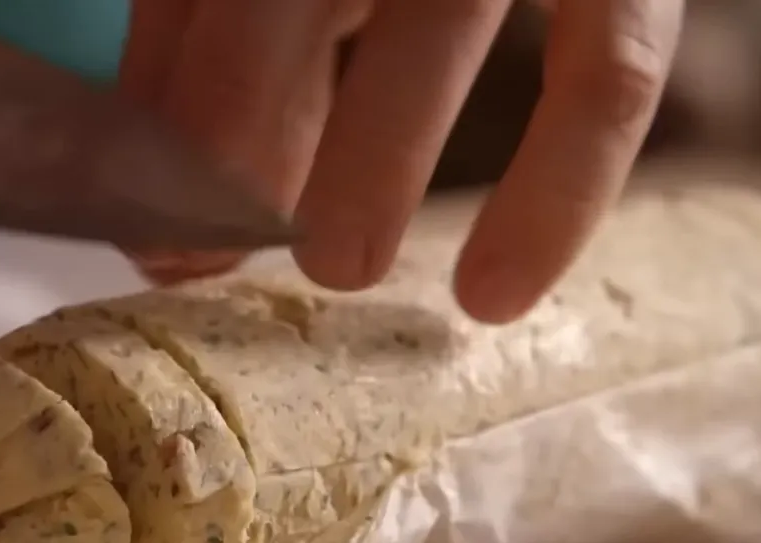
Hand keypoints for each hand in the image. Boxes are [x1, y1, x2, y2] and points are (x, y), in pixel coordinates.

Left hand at [118, 0, 683, 323]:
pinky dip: (556, 191)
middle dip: (241, 122)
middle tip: (213, 244)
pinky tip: (492, 294)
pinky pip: (607, 77)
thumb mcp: (300, 2)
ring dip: (371, 154)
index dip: (168, 109)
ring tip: (336, 268)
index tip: (152, 227)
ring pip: (438, 28)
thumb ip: (217, 67)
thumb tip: (170, 245)